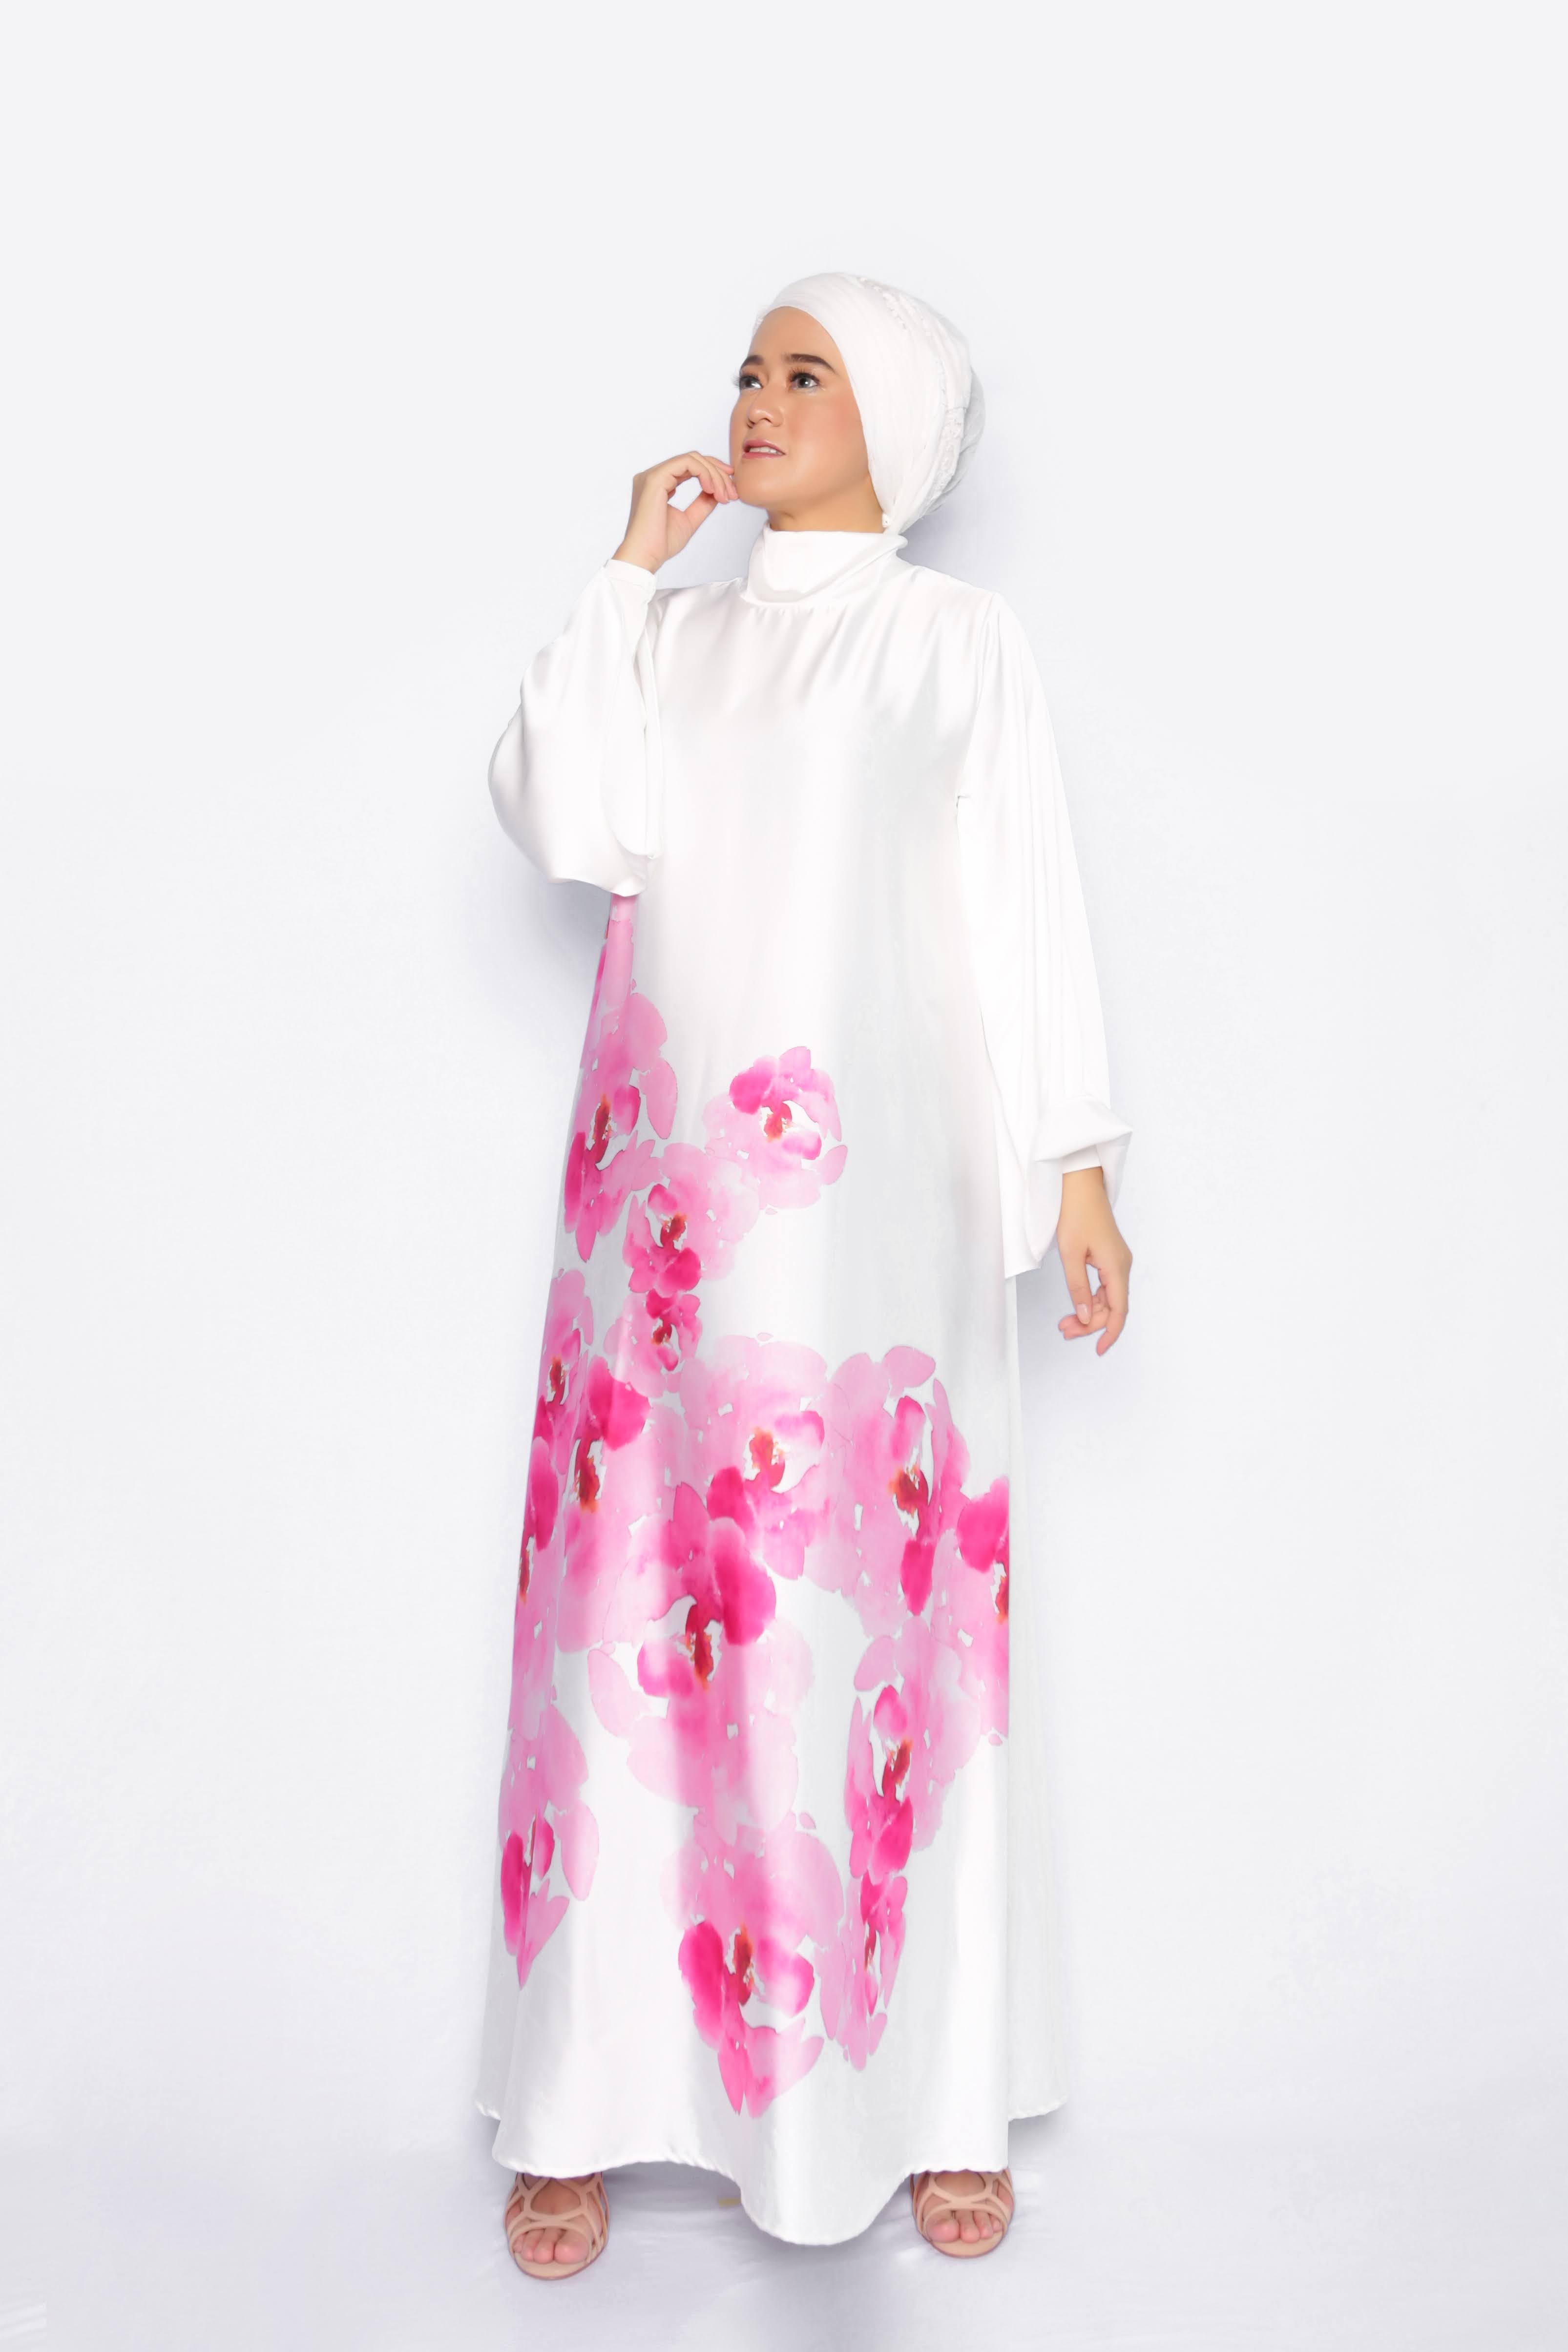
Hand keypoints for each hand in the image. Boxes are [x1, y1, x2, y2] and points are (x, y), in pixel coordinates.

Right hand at [613, 451, 738, 572]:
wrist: (645, 557)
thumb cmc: (661, 544)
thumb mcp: (690, 519)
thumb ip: (702, 503)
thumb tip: (717, 491)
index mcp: (659, 484)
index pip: (690, 467)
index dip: (713, 474)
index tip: (730, 489)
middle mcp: (654, 476)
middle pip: (693, 460)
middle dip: (718, 474)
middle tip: (732, 493)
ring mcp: (652, 475)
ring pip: (692, 459)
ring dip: (714, 475)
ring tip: (724, 495)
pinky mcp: (655, 478)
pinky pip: (686, 463)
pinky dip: (704, 473)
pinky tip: (711, 489)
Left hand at [1055, 1167, 1131, 1354]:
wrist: (1079, 1184)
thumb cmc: (1074, 1213)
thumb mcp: (1070, 1254)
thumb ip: (1078, 1288)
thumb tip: (1086, 1317)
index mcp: (1117, 1266)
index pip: (1119, 1310)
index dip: (1110, 1333)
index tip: (1097, 1350)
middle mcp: (1122, 1265)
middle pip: (1112, 1307)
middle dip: (1090, 1323)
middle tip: (1063, 1331)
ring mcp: (1117, 1261)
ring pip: (1108, 1298)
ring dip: (1089, 1312)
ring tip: (1064, 1323)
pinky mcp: (1109, 1257)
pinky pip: (1105, 1286)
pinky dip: (1091, 1299)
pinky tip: (1076, 1306)